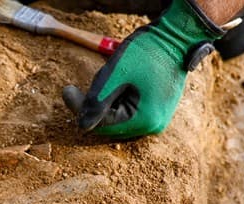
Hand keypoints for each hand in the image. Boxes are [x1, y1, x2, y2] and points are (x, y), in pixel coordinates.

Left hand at [63, 0, 222, 137]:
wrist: (176, 37)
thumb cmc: (147, 52)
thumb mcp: (114, 75)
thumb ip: (96, 102)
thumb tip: (81, 126)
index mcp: (145, 121)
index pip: (101, 124)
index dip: (80, 109)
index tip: (67, 89)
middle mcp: (153, 126)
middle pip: (109, 122)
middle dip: (96, 103)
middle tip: (93, 80)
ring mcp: (157, 119)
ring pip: (117, 116)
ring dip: (107, 99)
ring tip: (114, 77)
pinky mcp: (156, 110)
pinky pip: (127, 110)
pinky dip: (118, 96)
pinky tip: (123, 80)